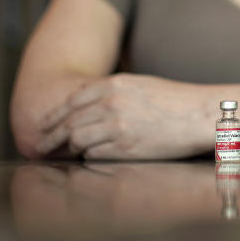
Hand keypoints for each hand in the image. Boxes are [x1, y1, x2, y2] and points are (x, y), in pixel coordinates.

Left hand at [33, 73, 207, 158]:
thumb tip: (85, 104)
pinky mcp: (126, 147)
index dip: (53, 115)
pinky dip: (89, 156)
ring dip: (71, 148)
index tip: (43, 125)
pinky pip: (95, 155)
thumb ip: (111, 91)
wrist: (199, 114)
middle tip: (40, 145)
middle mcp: (112, 104)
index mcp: (114, 84)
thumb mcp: (139, 84)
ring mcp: (118, 126)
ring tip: (67, 152)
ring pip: (78, 140)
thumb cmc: (173, 100)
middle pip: (69, 123)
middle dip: (51, 136)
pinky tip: (91, 156)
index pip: (71, 101)